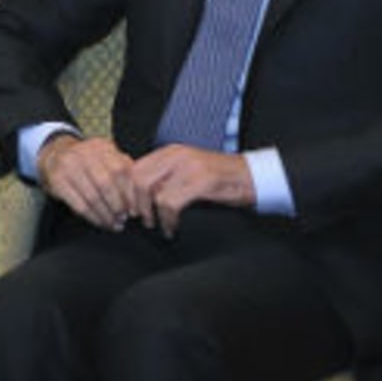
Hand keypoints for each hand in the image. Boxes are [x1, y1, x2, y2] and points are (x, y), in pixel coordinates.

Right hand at [39, 133, 139, 230]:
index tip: (135, 208)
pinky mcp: (57, 181)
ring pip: (92, 196)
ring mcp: (68, 166)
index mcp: (102, 146)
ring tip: (114, 223)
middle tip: (124, 217)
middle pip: (106, 183)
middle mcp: (84, 153)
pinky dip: (92, 217)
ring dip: (106, 214)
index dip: (129, 193)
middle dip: (118, 205)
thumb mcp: (106, 156)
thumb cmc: (87, 161)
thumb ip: (123, 169)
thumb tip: (140, 195)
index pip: (120, 170)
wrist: (54, 154)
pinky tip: (100, 221)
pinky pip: (79, 204)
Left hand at [129, 145, 255, 236]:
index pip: (135, 168)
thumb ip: (164, 176)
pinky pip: (171, 203)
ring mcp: (190, 167)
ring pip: (153, 192)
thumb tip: (137, 195)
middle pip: (138, 179)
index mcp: (170, 152)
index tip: (130, 208)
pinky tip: (172, 228)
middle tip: (142, 220)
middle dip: (135, 203)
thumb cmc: (220, 179)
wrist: (254, 177)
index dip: (128, 191)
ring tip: (158, 226)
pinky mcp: (203, 182)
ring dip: (152, 215)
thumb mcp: (187, 170)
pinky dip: (168, 220)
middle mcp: (177, 155)